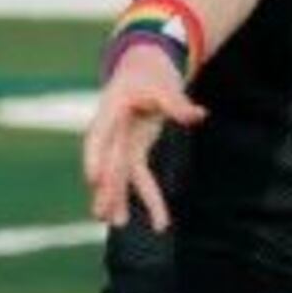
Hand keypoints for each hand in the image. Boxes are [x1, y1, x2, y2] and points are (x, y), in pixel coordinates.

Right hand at [83, 53, 204, 230]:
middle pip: (109, 162)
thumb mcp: (164, 84)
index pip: (99, 136)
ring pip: (120, 176)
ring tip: (115, 223)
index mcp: (112, 110)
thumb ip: (178, 103)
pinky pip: (140, 178)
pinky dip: (148, 197)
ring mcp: (122, 144)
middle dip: (107, 187)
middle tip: (103, 212)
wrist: (143, 69)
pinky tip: (159, 221)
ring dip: (118, 199)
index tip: (93, 178)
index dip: (95, 157)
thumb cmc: (151, 74)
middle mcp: (113, 131)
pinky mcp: (134, 152)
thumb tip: (198, 116)